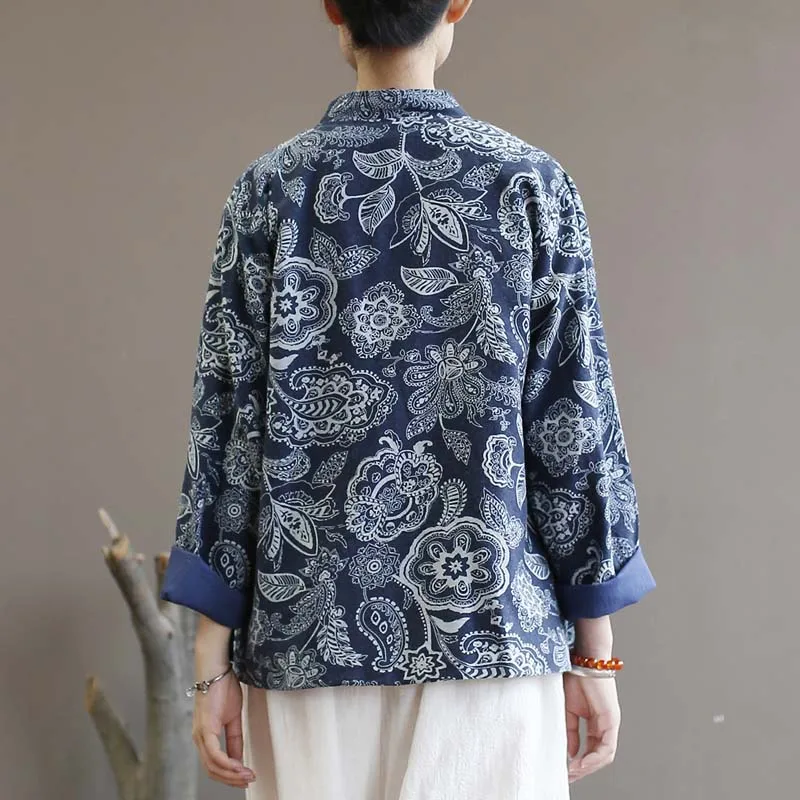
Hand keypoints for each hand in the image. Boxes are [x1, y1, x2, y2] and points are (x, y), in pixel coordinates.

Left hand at [191, 665, 255, 788]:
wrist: (218, 670)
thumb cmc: (223, 688)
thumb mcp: (233, 717)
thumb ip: (234, 739)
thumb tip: (238, 758)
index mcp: (204, 736)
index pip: (214, 764)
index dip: (230, 774)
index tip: (246, 776)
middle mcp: (198, 738)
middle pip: (212, 770)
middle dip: (231, 779)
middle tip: (249, 780)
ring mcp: (200, 735)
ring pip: (212, 766)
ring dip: (231, 774)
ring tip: (247, 775)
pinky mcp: (205, 729)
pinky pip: (214, 754)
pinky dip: (227, 763)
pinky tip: (239, 766)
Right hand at [564, 672, 620, 782]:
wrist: (582, 660)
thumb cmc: (574, 678)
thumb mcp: (568, 710)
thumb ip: (571, 731)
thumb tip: (571, 753)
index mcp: (595, 721)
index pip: (591, 748)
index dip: (580, 762)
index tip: (566, 770)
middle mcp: (605, 724)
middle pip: (599, 755)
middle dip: (584, 768)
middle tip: (570, 777)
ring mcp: (610, 723)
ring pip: (604, 755)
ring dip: (589, 766)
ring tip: (574, 772)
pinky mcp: (611, 719)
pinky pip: (607, 746)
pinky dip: (595, 758)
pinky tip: (582, 762)